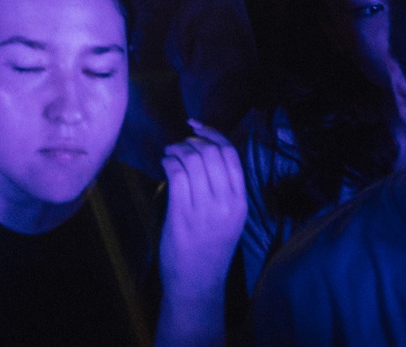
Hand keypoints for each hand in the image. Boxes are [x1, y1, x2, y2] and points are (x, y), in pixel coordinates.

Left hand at [158, 123, 247, 296]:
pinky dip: (168, 162)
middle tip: (180, 144)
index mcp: (240, 201)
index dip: (213, 133)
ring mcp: (205, 209)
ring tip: (170, 153)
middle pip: (211, 152)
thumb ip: (223, 187)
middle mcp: (226, 203)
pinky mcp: (183, 214)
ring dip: (177, 149)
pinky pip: (176, 174)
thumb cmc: (211, 246)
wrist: (198, 280)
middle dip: (192, 141)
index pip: (231, 154)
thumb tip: (203, 150)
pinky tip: (165, 164)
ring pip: (192, 160)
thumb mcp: (229, 216)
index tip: (198, 126)